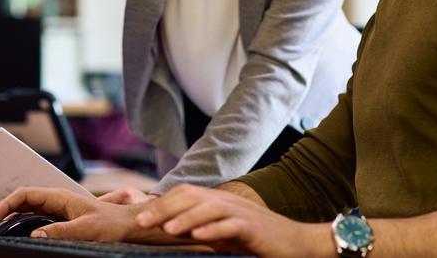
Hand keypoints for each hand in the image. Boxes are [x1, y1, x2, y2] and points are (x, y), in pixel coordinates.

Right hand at [0, 187, 164, 242]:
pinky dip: (18, 223)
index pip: (22, 196)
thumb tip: (34, 235)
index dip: (1, 206)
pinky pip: (33, 218)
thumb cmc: (111, 225)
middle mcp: (56, 200)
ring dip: (6, 218)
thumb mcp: (87, 229)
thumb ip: (61, 232)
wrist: (129, 225)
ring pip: (24, 209)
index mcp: (59, 197)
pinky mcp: (60, 219)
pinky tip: (11, 234)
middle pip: (19, 201)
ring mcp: (57, 209)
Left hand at [136, 184, 332, 257]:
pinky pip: (232, 225)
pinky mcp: (254, 228)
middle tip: (143, 222)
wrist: (296, 243)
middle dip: (165, 208)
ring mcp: (242, 213)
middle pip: (192, 196)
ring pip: (209, 208)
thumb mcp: (223, 232)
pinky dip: (214, 229)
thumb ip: (200, 227)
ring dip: (186, 218)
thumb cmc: (256, 239)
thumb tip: (170, 230)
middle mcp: (228, 201)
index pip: (185, 193)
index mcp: (218, 200)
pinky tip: (199, 236)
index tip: (140, 218)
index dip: (161, 203)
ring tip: (167, 230)